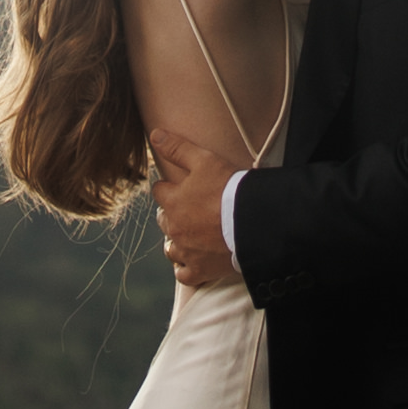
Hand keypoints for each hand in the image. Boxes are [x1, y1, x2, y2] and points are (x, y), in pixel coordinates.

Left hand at [150, 132, 237, 293]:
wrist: (252, 222)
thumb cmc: (230, 189)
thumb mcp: (204, 160)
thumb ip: (177, 148)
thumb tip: (155, 135)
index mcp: (172, 201)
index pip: (159, 191)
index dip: (170, 187)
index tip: (181, 187)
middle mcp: (174, 228)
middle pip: (163, 220)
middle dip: (173, 214)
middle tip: (191, 210)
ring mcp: (185, 251)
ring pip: (170, 248)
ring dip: (177, 241)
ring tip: (192, 235)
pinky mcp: (199, 270)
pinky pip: (183, 274)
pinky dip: (186, 268)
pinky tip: (194, 260)